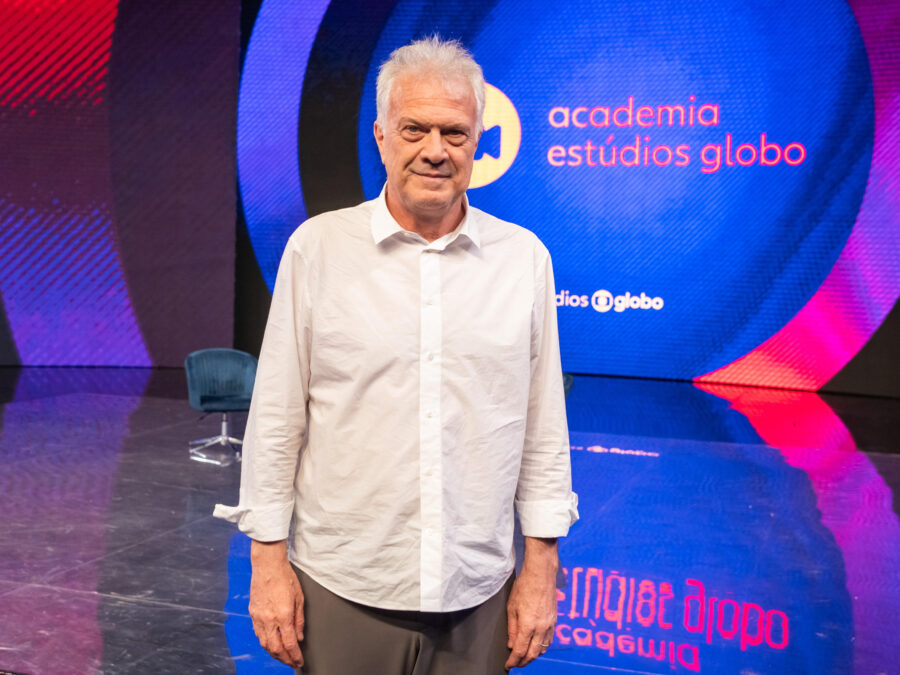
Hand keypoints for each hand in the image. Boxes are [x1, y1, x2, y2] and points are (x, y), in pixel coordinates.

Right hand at [249, 540, 304, 667]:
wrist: (267, 565)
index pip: (289, 644)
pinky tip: (271, 643)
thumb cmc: (285, 577)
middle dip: (284, 659)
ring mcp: (258, 617)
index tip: (299, 661)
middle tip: (292, 663)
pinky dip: (265, 643)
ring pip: (265, 644)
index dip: (295, 656)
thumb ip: (299, 620)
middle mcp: (269, 619)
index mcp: (283, 615)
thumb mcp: (299, 598)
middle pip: (275, 649)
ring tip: (283, 657)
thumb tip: (299, 637)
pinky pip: (258, 634)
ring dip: (274, 653)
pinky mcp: (253, 613)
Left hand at [505, 537, 558, 669]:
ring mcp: (550, 624)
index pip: (520, 650)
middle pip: (533, 654)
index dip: (513, 661)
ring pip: (543, 648)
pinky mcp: (554, 620)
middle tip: (516, 664)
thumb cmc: (524, 586)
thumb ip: (512, 628)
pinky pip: (549, 639)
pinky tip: (536, 645)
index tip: (508, 665)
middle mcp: (541, 627)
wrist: (541, 573)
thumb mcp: (512, 607)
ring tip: (525, 657)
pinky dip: (542, 646)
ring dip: (534, 656)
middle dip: (524, 662)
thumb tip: (511, 644)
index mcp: (528, 625)